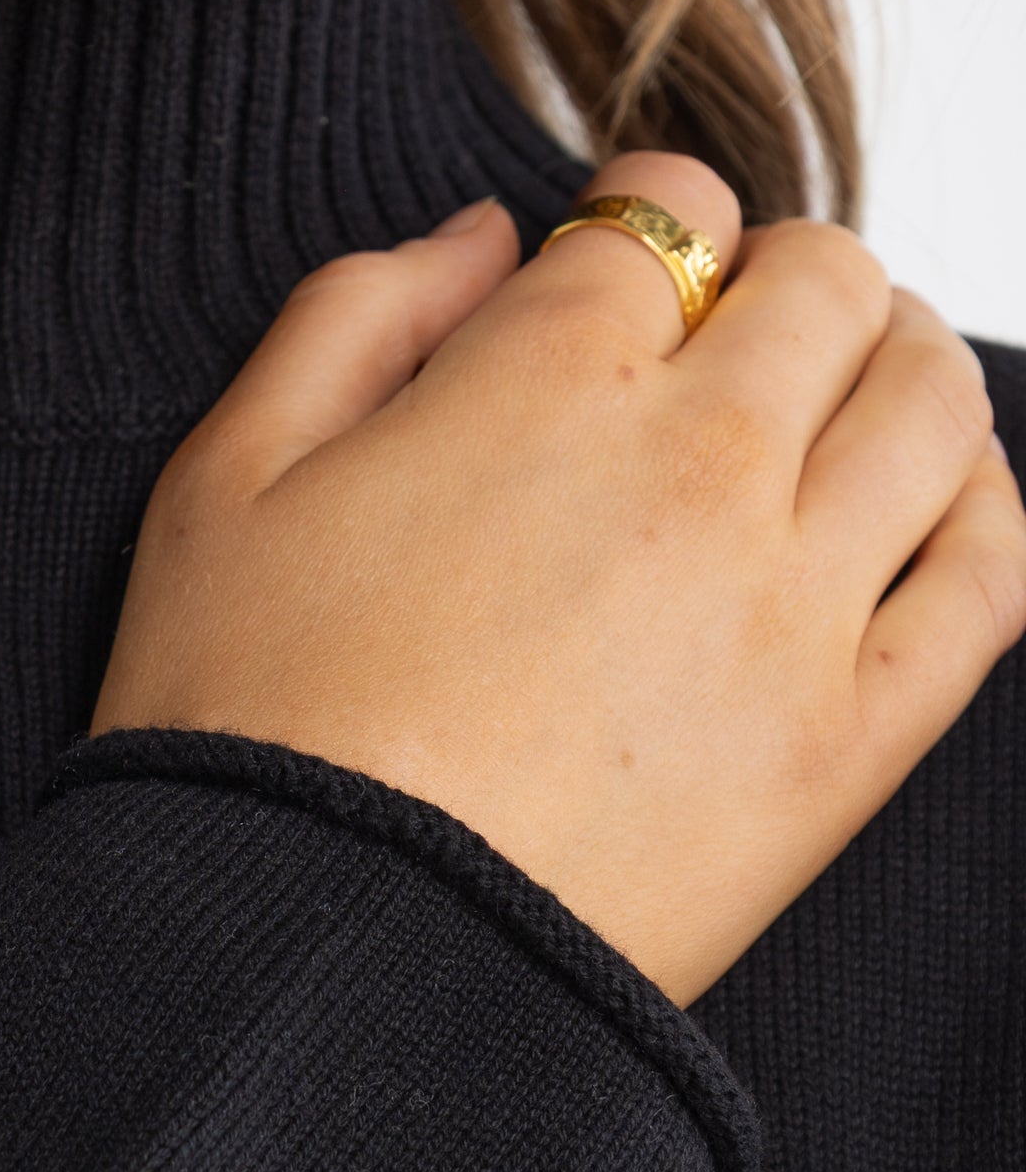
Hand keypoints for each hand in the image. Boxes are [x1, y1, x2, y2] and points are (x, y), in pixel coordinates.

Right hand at [91, 154, 1025, 1004]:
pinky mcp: (847, 742)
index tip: (630, 257)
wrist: (305, 960)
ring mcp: (793, 604)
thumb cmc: (242, 728)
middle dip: (782, 277)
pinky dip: (985, 512)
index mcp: (545, 373)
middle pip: (827, 286)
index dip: (649, 212)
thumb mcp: (223, 478)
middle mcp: (699, 463)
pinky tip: (936, 508)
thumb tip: (481, 236)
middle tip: (734, 324)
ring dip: (903, 362)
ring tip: (852, 390)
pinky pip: (987, 581)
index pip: (669, 211)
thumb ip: (354, 316)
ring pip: (935, 406)